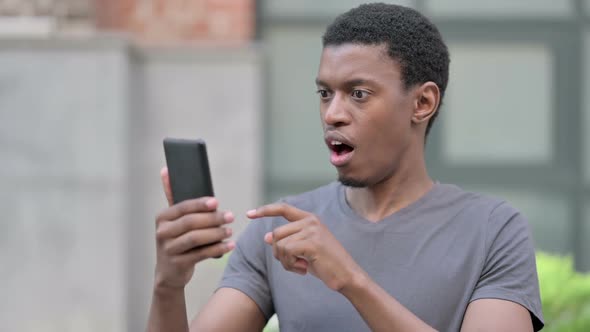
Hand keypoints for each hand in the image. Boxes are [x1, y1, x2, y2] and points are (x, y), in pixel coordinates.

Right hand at [154, 167, 234, 290]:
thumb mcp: (173, 219)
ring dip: (216, 233)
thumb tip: (166, 170)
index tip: (216, 202)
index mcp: (162, 218)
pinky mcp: (177, 263)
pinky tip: (230, 245)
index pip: (182, 207)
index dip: (200, 204)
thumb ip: (172, 196)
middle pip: (190, 222)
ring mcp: (168, 249)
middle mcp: (162, 232)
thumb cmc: (176, 240)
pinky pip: (201, 254)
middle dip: (213, 218)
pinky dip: (217, 248)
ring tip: (230, 231)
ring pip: (196, 238)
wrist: (169, 272)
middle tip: (230, 216)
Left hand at [247, 203, 362, 291]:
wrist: (346, 275)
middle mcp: (310, 220)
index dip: (265, 210)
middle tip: (293, 264)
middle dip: (279, 253)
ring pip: (279, 244)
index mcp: (309, 219)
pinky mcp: (311, 242)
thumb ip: (288, 241)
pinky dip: (290, 265)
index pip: (283, 208)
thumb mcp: (304, 250)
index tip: (249, 214)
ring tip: (301, 266)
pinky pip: (286, 252)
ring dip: (285, 261)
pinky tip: (303, 269)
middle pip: (276, 234)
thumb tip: (266, 237)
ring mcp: (311, 230)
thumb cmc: (325, 264)